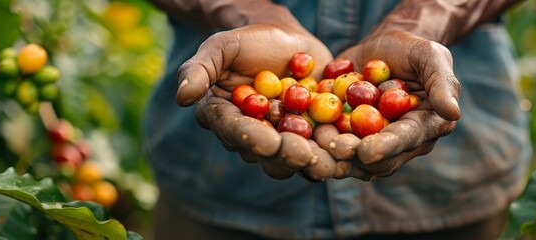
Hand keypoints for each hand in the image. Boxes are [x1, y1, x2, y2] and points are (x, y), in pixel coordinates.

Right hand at [179, 23, 365, 180]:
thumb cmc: (249, 40)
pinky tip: (353, 152)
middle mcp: (254, 137)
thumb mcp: (221, 46)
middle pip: (269, 156)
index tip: (269, 142)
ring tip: (331, 161)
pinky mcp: (314, 135)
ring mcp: (285, 139)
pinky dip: (339, 152)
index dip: (253, 140)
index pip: (237, 134)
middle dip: (287, 157)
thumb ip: (200, 69)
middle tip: (304, 154)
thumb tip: (182, 96)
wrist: (287, 37)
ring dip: (315, 163)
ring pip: (298, 160)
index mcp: (226, 120)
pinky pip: (326, 149)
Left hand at [317, 30, 459, 177]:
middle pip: (375, 159)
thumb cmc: (414, 50)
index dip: (386, 147)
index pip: (405, 141)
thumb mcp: (431, 58)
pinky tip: (292, 136)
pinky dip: (311, 143)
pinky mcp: (345, 135)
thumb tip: (453, 113)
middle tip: (330, 148)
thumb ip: (442, 84)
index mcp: (424, 128)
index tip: (366, 150)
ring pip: (348, 158)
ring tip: (308, 143)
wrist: (385, 46)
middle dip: (351, 156)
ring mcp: (370, 142)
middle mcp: (397, 143)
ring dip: (328, 154)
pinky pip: (327, 145)